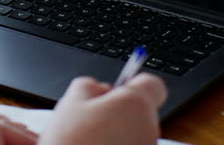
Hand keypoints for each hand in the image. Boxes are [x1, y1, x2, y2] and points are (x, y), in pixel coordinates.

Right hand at [39, 74, 166, 144]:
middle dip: (119, 110)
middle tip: (92, 117)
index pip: (153, 84)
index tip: (117, 89)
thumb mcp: (71, 102)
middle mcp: (149, 128)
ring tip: (90, 139)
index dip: (132, 84)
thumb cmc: (72, 143)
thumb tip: (98, 88)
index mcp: (135, 105)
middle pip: (141, 110)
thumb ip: (89, 85)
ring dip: (118, 132)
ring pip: (136, 132)